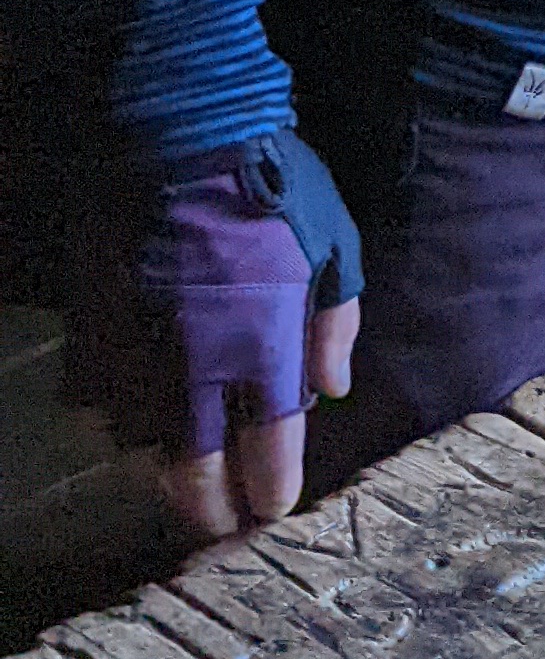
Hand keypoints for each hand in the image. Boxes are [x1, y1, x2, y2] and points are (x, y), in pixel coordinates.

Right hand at [66, 132, 365, 548]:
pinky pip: (95, 406)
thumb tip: (331, 390)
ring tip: (181, 484)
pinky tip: (132, 429)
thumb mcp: (335, 246)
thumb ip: (334, 326)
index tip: (271, 509)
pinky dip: (114, 427)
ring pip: (141, 448)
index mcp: (264, 345)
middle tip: (220, 525)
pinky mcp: (94, 332)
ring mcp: (138, 352)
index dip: (269, 489)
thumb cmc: (273, 184)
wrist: (180, 133)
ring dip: (161, 474)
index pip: (269, 447)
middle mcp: (197, 365)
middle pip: (196, 471)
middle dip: (209, 508)